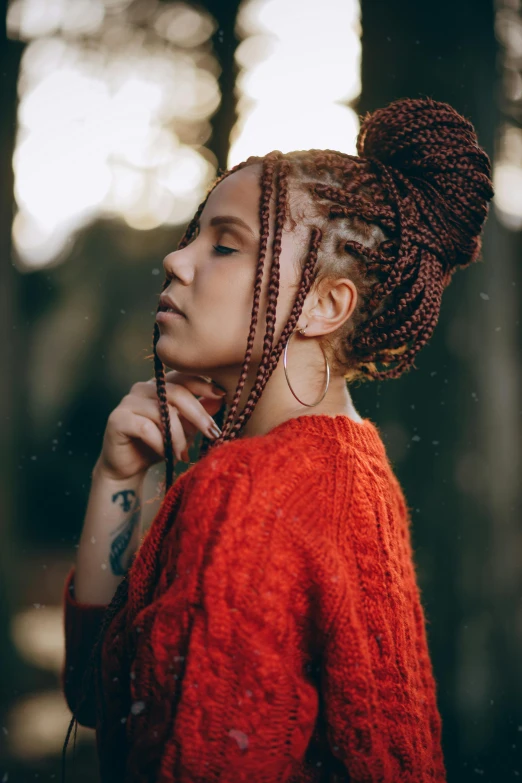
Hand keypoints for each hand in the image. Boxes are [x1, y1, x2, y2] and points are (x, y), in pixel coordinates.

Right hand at [94, 372, 225, 481]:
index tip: (223, 395)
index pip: (183, 376)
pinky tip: (166, 455)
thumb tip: (220, 398)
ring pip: (163, 412)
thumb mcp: (184, 429)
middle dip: (198, 414)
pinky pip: (146, 427)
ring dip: (178, 436)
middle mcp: (141, 389)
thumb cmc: (157, 447)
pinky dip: (160, 443)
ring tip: (184, 454)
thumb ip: (198, 413)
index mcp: (158, 386)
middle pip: (176, 392)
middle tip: (213, 433)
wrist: (127, 470)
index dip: (203, 384)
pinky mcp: (118, 419)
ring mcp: (127, 402)